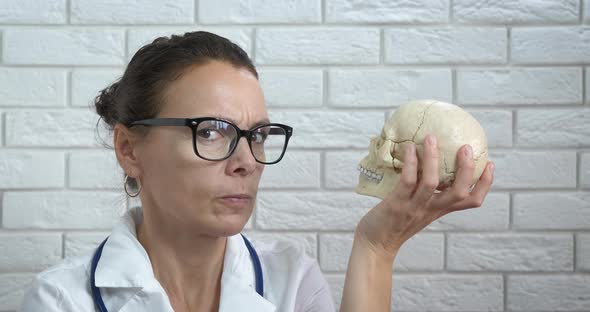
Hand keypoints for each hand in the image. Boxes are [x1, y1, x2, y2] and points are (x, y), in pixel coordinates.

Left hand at [355, 134, 494, 257]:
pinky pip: (407, 181)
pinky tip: (409, 148)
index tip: (489, 164)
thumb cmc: (395, 223)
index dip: (485, 184)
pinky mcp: (396, 205)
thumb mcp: (417, 208)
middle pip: (459, 193)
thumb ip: (425, 192)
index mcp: (439, 210)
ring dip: (433, 159)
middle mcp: (431, 209)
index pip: (472, 201)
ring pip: (431, 183)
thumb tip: (425, 160)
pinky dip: (410, 163)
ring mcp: (414, 207)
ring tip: (432, 138)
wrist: (375, 245)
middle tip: (466, 147)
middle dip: (467, 170)